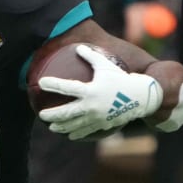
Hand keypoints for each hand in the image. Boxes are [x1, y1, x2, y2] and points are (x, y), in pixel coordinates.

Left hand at [37, 45, 161, 139]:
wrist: (141, 97)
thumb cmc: (121, 78)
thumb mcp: (106, 65)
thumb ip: (91, 56)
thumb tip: (78, 47)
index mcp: (90, 90)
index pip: (67, 87)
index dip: (53, 84)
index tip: (41, 82)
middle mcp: (91, 106)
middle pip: (66, 113)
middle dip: (52, 115)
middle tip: (42, 115)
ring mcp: (96, 117)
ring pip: (74, 125)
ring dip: (61, 127)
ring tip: (52, 127)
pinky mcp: (102, 125)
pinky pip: (86, 131)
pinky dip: (76, 133)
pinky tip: (70, 135)